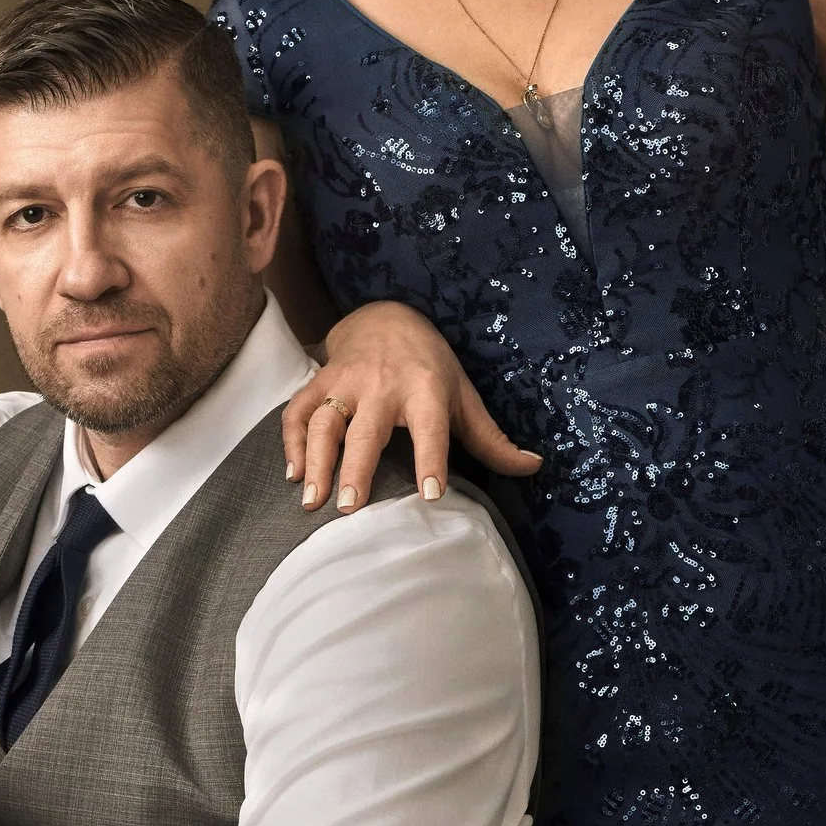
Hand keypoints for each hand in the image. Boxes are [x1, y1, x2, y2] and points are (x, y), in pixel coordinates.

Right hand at [282, 300, 542, 513]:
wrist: (383, 317)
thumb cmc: (429, 366)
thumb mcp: (464, 396)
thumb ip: (492, 439)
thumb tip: (534, 467)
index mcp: (425, 388)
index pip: (431, 428)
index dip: (432, 459)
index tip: (431, 494)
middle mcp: (382, 385)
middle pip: (366, 430)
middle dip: (357, 468)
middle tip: (351, 508)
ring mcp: (345, 383)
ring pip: (323, 422)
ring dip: (316, 461)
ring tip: (313, 501)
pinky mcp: (318, 384)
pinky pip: (297, 413)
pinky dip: (292, 444)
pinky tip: (294, 475)